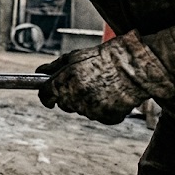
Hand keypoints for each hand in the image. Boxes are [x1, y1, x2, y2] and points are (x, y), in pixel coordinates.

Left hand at [36, 30, 174, 124]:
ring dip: (86, 102)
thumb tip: (39, 72)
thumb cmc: (104, 58)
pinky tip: (110, 95)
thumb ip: (54, 67)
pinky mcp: (107, 118)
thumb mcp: (75, 56)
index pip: (46, 95)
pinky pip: (98, 116)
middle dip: (68, 96)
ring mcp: (92, 110)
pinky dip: (102, 108)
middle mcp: (76, 98)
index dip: (46, 96)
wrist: (135, 66)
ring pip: (81, 110)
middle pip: (64, 104)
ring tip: (101, 86)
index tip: (48, 97)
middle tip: (84, 83)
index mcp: (65, 82)